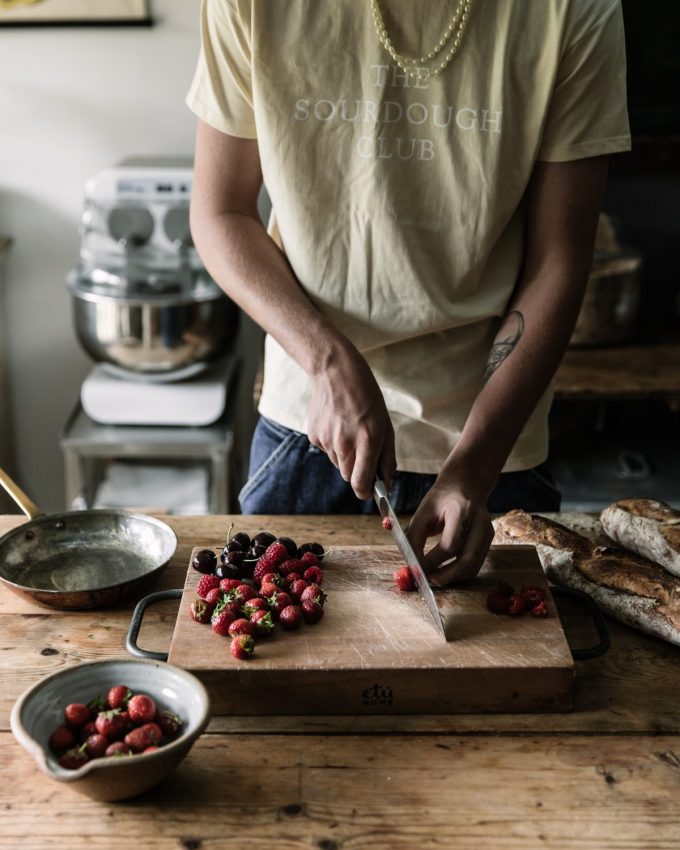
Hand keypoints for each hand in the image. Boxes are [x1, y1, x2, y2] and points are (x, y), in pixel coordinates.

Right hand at [307, 347, 395, 499]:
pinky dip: (334, 445)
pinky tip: (338, 424)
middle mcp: (345, 444)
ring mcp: (326, 441)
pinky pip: (327, 451)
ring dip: (346, 456)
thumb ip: (387, 458)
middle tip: (363, 449)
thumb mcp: (386, 425)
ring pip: (338, 464)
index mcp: (367, 441)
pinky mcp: (314, 436)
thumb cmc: (366, 397)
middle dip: (358, 471)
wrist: (335, 372)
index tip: (370, 491)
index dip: (366, 492)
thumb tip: (387, 484)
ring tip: (350, 430)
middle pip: (349, 476)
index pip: (361, 483)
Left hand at [406, 475, 493, 583]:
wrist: (466, 483)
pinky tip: (447, 572)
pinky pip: (477, 562)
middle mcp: (479, 521)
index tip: (417, 569)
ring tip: (436, 578)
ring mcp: (488, 531)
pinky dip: (461, 572)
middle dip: (446, 575)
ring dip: (454, 577)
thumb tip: (411, 563)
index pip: (449, 544)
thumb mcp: (423, 511)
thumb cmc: (442, 497)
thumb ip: (415, 536)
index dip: (432, 561)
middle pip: (467, 559)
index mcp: (461, 510)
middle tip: (428, 580)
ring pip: (474, 565)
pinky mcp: (489, 538)